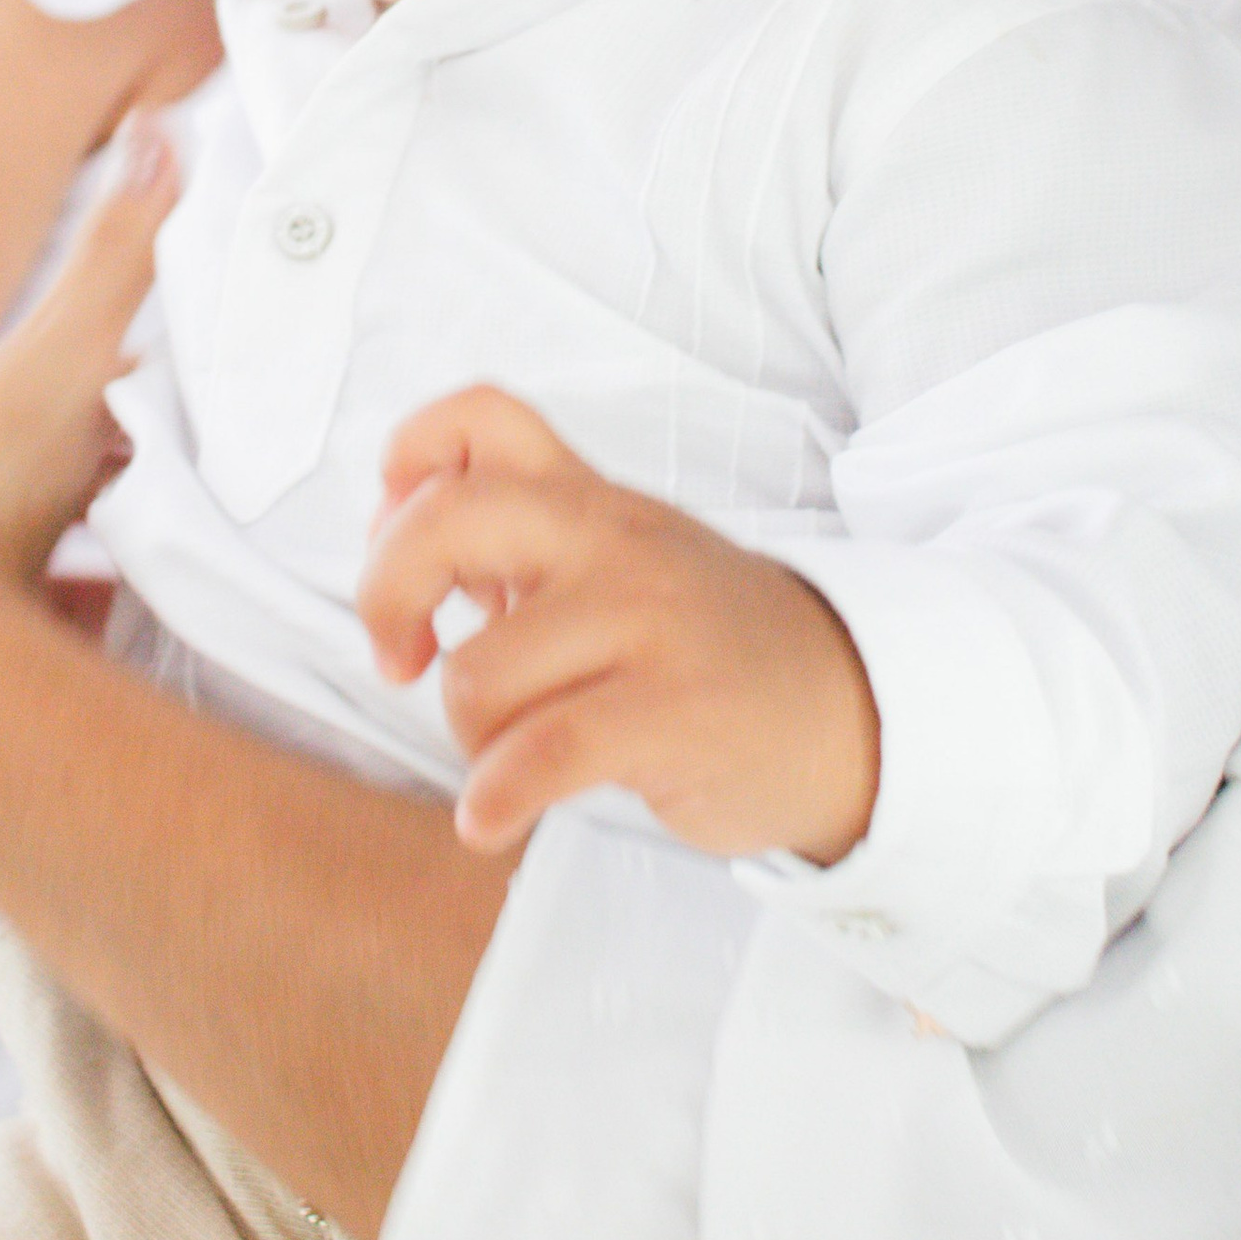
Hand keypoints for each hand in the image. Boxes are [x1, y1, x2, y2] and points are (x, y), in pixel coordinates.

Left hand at [0, 124, 175, 811]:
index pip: (59, 385)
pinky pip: (28, 644)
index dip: (126, 389)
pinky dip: (70, 642)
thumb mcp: (65, 355)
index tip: (186, 403)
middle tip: (190, 494)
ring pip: (32, 560)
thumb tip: (159, 128)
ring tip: (164, 578)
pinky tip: (110, 651)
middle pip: (49, 476)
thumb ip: (118, 257)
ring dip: (90, 565)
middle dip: (110, 483)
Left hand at [359, 386, 881, 864]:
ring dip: (467, 738)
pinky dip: (493, 800)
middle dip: (387, 594)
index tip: (389, 526)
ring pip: (478, 674)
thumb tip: (399, 529)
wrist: (853, 711)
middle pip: (451, 521)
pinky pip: (538, 755)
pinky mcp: (671, 712)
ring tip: (509, 756)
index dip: (408, 456)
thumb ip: (528, 539)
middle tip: (401, 657)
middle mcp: (614, 542)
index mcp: (595, 500)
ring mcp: (646, 623)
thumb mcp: (628, 559)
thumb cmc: (712, 645)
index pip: (483, 419)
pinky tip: (491, 820)